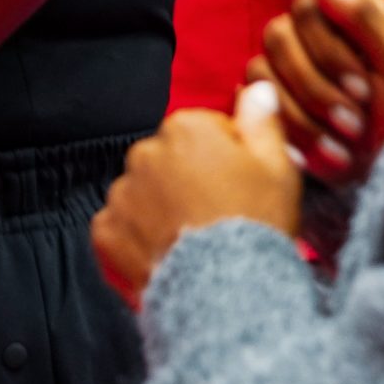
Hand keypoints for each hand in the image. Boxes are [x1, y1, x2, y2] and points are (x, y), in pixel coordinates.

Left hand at [91, 83, 299, 306]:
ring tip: (192, 236)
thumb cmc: (255, 225)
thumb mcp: (277, 166)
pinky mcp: (106, 232)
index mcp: (186, 128)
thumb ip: (262, 120)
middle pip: (170, 156)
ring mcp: (122, 193)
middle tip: (217, 212)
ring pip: (144, 189)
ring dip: (161, 204)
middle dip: (188, 176)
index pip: (205, 128)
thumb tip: (255, 88)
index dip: (227, 154)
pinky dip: (137, 234)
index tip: (240, 181)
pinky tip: (166, 249)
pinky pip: (121, 223)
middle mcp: (146, 152)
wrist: (222, 295)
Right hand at [244, 0, 383, 189]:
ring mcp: (291, 68)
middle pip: (276, 39)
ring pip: (260, 74)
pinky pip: (254, 108)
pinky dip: (291, 136)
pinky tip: (326, 155)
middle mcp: (313, 32)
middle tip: (356, 124)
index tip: (366, 90)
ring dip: (305, 118)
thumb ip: (360, 10)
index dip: (329, 52)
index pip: (305, 7)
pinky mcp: (276, 104)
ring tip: (346, 144)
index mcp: (346, 11)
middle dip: (316, 90)